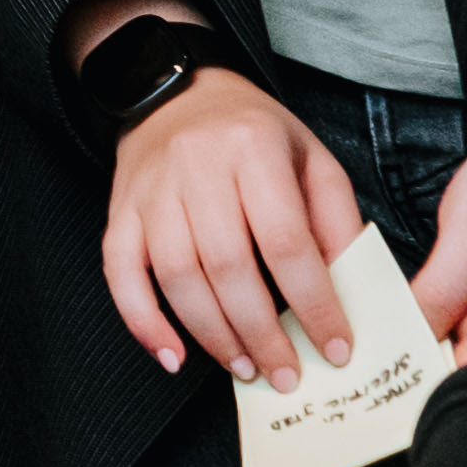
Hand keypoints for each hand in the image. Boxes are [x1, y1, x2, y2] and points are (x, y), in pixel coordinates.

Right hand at [90, 53, 366, 383]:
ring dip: (212, 335)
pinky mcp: (118, 211)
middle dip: (263, 332)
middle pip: (228, 266)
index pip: (286, 240)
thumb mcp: (311, 159)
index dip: (313, 302)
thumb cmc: (254, 134)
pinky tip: (172, 356)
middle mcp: (196, 165)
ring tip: (245, 367)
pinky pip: (121, 274)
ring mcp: (150, 190)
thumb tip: (348, 292)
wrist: (177, 92)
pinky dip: (143, 322)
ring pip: (177, 277)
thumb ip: (334, 220)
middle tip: (287, 375)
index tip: (336, 346)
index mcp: (253, 147)